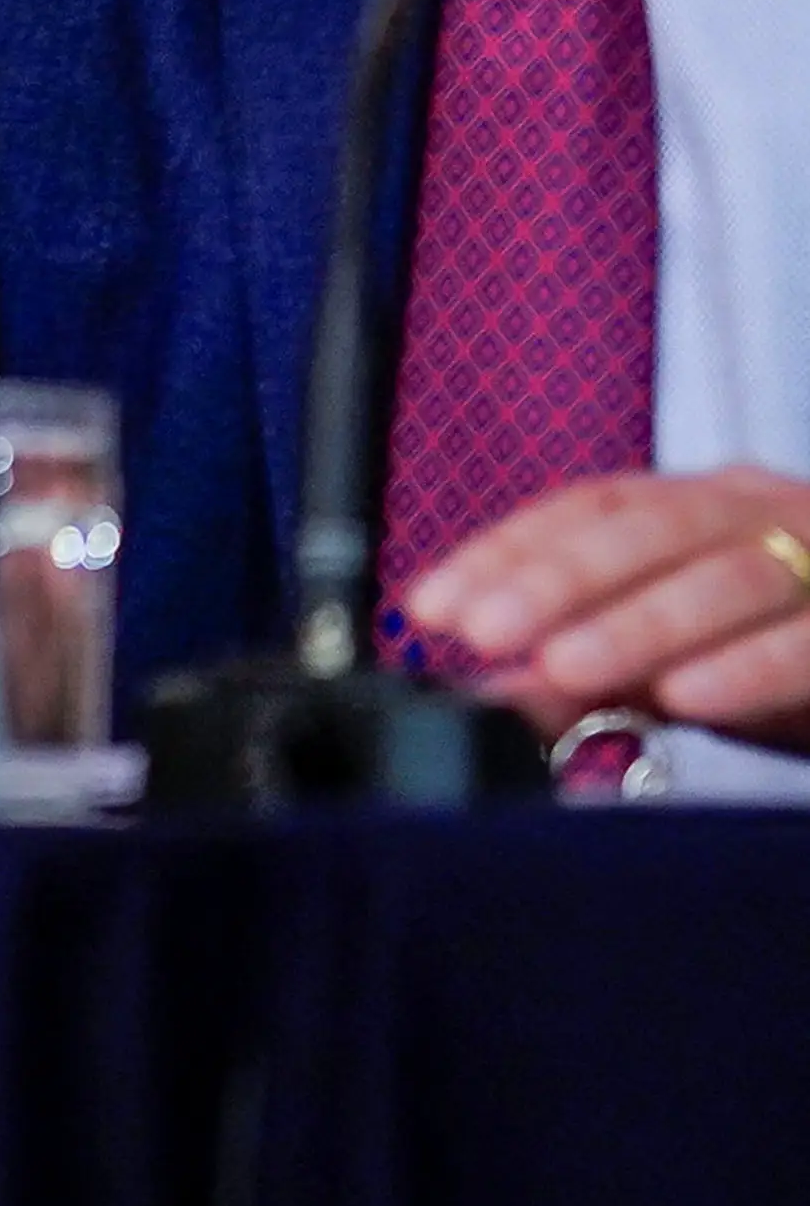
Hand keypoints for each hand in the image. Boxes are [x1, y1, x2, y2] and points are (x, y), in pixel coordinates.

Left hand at [403, 466, 809, 749]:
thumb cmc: (796, 659)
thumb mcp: (689, 667)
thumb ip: (597, 672)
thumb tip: (494, 693)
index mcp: (704, 507)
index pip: (586, 508)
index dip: (504, 551)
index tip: (432, 605)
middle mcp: (762, 510)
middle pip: (645, 530)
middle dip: (554, 582)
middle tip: (484, 634)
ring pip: (725, 575)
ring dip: (638, 624)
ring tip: (564, 668)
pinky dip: (747, 667)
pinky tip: (687, 698)